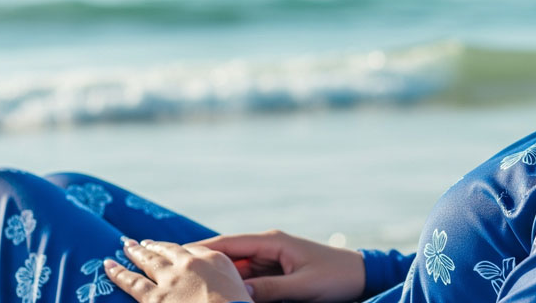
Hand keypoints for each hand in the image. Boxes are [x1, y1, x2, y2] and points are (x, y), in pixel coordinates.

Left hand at [105, 238, 252, 302]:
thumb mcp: (242, 292)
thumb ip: (228, 285)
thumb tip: (224, 291)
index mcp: (215, 260)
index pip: (194, 250)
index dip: (178, 250)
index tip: (169, 248)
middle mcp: (191, 264)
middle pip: (168, 250)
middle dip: (153, 246)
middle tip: (141, 242)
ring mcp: (171, 279)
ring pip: (148, 262)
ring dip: (135, 253)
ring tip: (125, 246)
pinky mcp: (155, 298)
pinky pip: (131, 282)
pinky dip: (118, 273)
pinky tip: (109, 265)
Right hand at [189, 230, 364, 302]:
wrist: (361, 275)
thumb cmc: (336, 277)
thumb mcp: (303, 286)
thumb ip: (271, 290)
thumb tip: (240, 294)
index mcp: (273, 242)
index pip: (229, 244)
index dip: (201, 249)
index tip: (175, 255)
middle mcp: (269, 246)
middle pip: (227, 255)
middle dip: (203, 263)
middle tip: (174, 272)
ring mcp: (272, 258)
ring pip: (236, 268)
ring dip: (217, 276)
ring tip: (190, 285)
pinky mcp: (277, 270)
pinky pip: (249, 277)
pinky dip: (235, 284)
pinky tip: (219, 292)